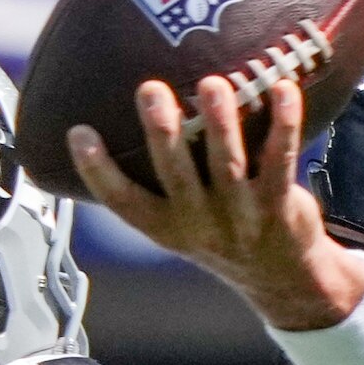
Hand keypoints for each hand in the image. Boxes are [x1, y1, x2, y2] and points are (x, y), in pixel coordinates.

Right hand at [67, 76, 363, 330]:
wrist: (284, 281)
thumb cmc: (221, 231)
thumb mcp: (181, 221)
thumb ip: (156, 179)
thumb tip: (117, 110)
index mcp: (167, 226)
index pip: (124, 202)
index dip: (97, 170)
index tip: (78, 132)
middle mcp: (200, 223)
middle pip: (176, 176)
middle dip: (162, 133)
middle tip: (150, 89)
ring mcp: (242, 217)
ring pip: (227, 165)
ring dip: (219, 124)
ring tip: (212, 83)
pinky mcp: (280, 207)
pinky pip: (280, 160)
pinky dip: (283, 125)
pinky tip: (283, 88)